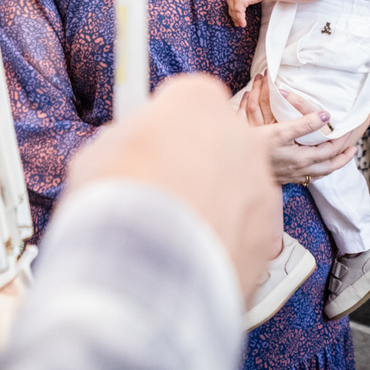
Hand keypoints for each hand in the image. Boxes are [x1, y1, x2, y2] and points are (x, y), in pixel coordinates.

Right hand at [65, 74, 280, 301]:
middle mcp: (239, 135)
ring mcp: (260, 185)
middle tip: (162, 191)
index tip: (151, 143)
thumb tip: (125, 149)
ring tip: (174, 233)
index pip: (188, 99)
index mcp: (197, 101)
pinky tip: (193, 257)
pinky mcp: (268, 234)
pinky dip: (226, 242)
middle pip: (218, 142)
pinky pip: (247, 232)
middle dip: (196, 163)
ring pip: (237, 188)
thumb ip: (126, 142)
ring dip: (214, 204)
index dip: (167, 125)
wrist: (141, 269)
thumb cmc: (116, 200)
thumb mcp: (101, 153)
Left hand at [225, 0, 258, 27]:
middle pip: (230, 5)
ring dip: (237, 19)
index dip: (232, 8)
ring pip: (234, 10)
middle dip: (233, 15)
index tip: (234, 15)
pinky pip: (238, 13)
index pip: (231, 0)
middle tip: (236, 22)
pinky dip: (241, 19)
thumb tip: (245, 2)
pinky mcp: (239, 0)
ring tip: (240, 25)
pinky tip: (243, 24)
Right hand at [256, 87, 358, 184]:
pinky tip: (314, 165)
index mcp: (302, 158)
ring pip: (319, 174)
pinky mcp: (285, 178)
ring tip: (337, 158)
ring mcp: (292, 176)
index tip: (349, 134)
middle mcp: (301, 170)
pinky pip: (309, 177)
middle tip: (352, 150)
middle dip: (342, 158)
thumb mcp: (280, 131)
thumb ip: (304, 123)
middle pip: (329, 167)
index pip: (331, 152)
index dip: (341, 142)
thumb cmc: (256, 147)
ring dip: (331, 165)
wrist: (238, 169)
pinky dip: (317, 170)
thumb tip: (326, 116)